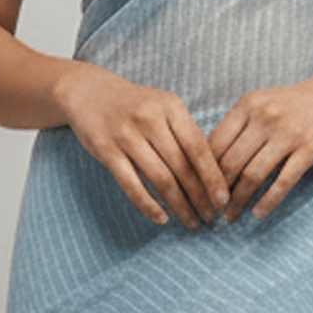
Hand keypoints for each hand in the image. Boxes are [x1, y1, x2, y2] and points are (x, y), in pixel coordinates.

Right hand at [55, 61, 228, 229]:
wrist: (89, 91)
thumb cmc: (135, 104)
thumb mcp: (164, 106)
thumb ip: (184, 133)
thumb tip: (213, 173)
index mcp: (171, 107)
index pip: (199, 147)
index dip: (213, 177)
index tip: (224, 200)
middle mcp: (150, 119)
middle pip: (182, 166)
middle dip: (200, 197)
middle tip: (211, 218)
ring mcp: (127, 136)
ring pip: (161, 179)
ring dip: (179, 206)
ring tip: (191, 222)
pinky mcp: (106, 151)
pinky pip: (132, 186)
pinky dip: (149, 206)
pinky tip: (162, 218)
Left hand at [208, 71, 312, 221]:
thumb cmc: (293, 103)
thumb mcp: (261, 103)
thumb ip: (239, 126)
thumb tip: (208, 160)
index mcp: (248, 104)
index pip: (215, 142)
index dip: (202, 171)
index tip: (196, 190)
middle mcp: (265, 117)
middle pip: (231, 161)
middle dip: (216, 191)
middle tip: (210, 210)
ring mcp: (288, 133)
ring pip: (253, 174)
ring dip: (238, 201)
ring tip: (230, 216)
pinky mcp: (309, 148)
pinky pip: (283, 181)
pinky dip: (268, 201)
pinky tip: (258, 212)